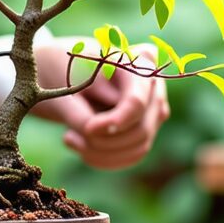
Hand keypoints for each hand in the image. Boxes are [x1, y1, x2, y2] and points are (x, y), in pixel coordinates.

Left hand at [31, 42, 169, 169]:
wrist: (68, 73)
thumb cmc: (67, 72)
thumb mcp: (67, 88)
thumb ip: (79, 111)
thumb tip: (94, 134)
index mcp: (138, 63)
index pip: (136, 101)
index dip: (117, 121)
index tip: (88, 129)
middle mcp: (155, 87)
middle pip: (141, 129)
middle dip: (104, 141)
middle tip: (68, 137)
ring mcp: (155, 110)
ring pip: (139, 147)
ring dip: (100, 152)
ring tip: (69, 139)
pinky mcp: (147, 130)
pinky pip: (133, 156)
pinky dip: (104, 159)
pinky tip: (79, 146)